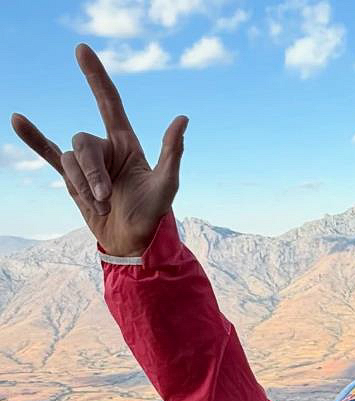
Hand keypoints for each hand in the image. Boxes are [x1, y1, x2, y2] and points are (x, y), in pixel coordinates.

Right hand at [11, 43, 186, 256]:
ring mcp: (88, 165)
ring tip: (102, 208)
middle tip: (106, 198)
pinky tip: (17, 120)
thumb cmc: (154, 213)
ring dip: (83, 188)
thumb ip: (172, 152)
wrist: (134, 242)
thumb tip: (182, 118)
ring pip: (70, 161)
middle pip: (83, 143)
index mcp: (127, 144)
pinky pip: (48, 154)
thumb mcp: (167, 184)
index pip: (109, 102)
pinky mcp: (73, 180)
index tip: (81, 49)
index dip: (96, 77)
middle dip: (91, 173)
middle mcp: (106, 149)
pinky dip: (33, 139)